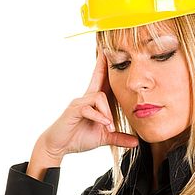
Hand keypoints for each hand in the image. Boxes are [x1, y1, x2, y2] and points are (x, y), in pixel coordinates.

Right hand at [40, 45, 139, 159]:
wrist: (58, 146)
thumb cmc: (78, 138)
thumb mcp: (103, 137)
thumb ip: (119, 137)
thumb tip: (136, 142)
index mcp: (94, 102)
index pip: (103, 81)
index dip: (106, 67)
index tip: (110, 52)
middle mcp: (86, 98)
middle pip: (98, 77)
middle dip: (103, 63)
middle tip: (107, 47)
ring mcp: (79, 103)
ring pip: (100, 97)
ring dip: (107, 112)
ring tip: (109, 127)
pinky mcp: (74, 110)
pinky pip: (90, 108)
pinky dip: (99, 117)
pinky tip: (104, 125)